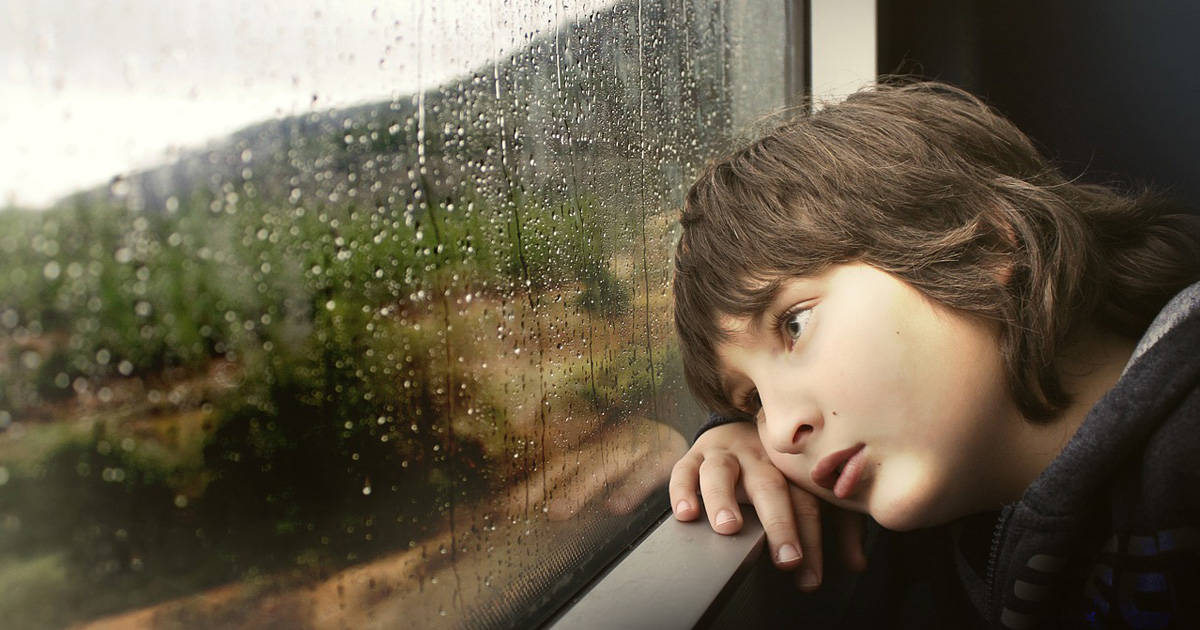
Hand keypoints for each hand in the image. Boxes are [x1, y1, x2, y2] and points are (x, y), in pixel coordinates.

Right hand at [668, 421, 866, 590]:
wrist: (741, 422)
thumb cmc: (780, 469)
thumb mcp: (810, 491)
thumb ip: (838, 527)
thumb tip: (857, 564)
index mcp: (790, 466)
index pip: (805, 503)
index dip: (810, 539)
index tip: (809, 575)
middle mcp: (758, 457)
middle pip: (769, 487)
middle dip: (779, 524)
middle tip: (786, 559)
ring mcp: (724, 454)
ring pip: (721, 473)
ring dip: (724, 500)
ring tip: (728, 528)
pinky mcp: (694, 455)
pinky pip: (684, 470)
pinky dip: (682, 490)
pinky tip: (687, 514)